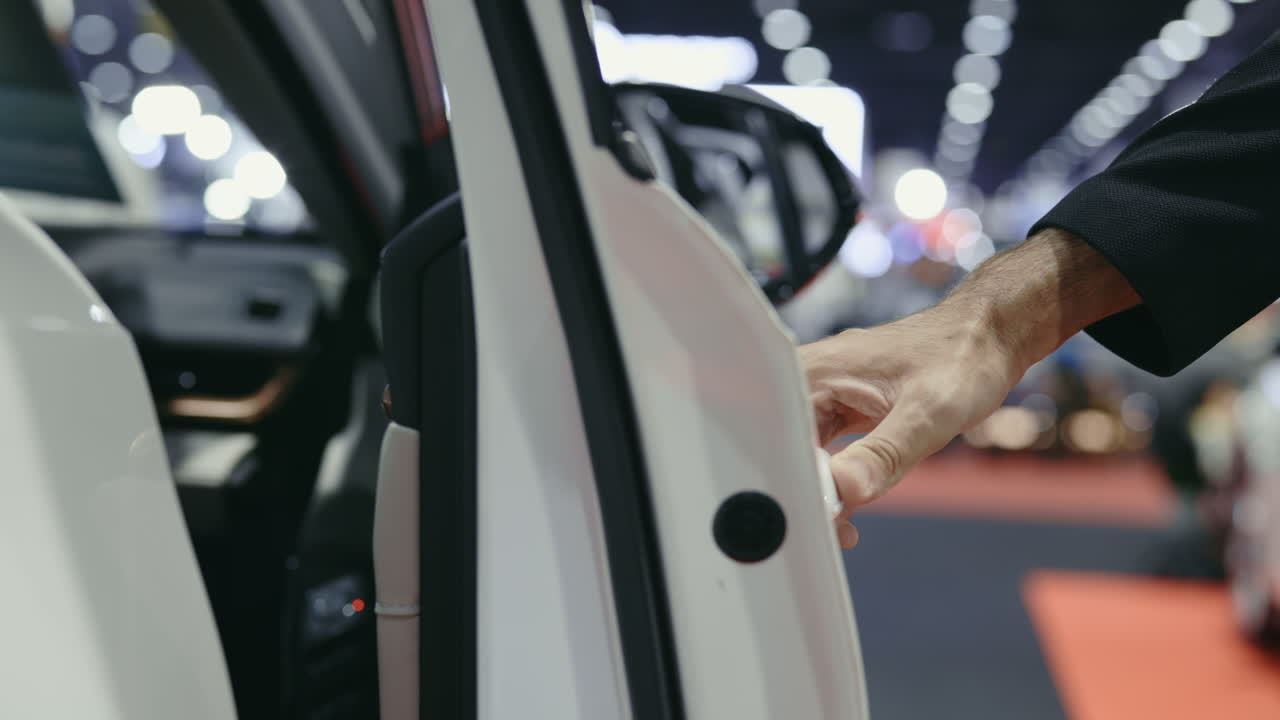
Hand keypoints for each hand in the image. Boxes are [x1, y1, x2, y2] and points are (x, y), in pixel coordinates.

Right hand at [800, 305, 1018, 546]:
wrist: (990, 339)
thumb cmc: (962, 358)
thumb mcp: (928, 412)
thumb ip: (885, 452)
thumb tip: (847, 490)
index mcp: (819, 369)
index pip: (778, 429)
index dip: (787, 472)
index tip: (814, 507)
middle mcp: (813, 380)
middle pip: (781, 442)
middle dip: (798, 488)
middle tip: (829, 526)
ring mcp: (827, 396)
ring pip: (800, 450)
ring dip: (817, 488)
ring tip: (842, 527)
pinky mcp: (843, 411)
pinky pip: (823, 450)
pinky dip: (835, 480)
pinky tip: (851, 507)